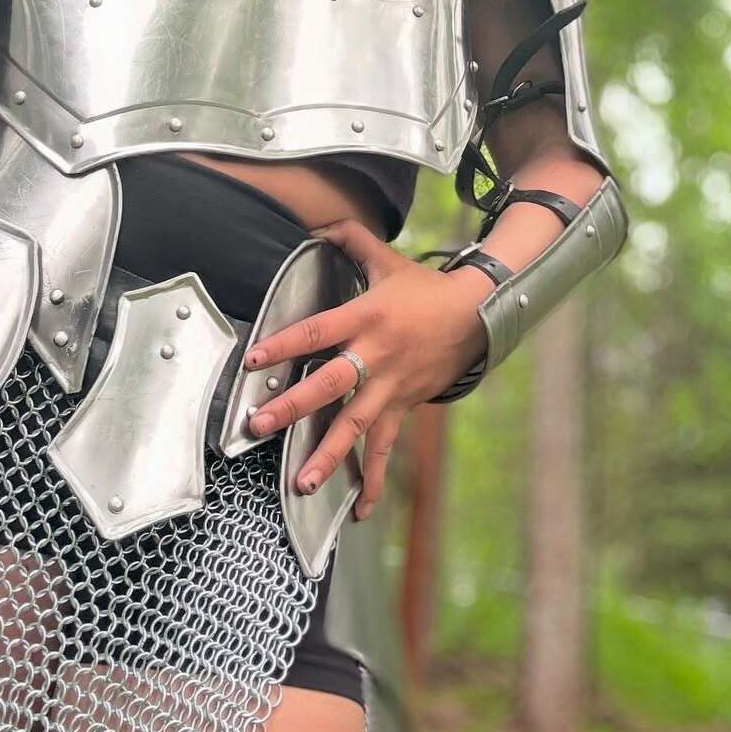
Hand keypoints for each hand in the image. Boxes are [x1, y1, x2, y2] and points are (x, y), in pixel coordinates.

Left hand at [242, 220, 488, 521]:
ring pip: (356, 426)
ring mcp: (391, 387)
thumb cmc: (424, 289)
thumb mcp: (386, 260)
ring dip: (328, 457)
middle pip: (330, 385)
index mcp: (367, 317)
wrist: (477, 316)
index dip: (285, 344)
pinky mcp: (403, 408)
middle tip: (259, 425)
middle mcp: (376, 356)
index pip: (317, 331)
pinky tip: (358, 511)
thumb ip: (349, 238)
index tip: (253, 362)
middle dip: (292, 407)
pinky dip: (372, 481)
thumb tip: (318, 220)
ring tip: (300, 483)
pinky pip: (384, 449)